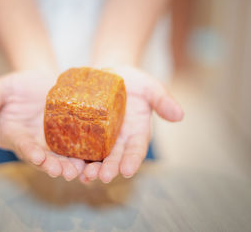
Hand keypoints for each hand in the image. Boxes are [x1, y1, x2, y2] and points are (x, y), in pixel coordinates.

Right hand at [0, 71, 85, 180]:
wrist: (46, 83)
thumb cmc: (21, 85)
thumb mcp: (4, 87)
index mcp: (13, 135)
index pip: (20, 145)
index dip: (28, 151)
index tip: (37, 156)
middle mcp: (31, 146)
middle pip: (41, 159)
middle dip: (51, 166)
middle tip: (64, 171)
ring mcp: (50, 147)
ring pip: (59, 160)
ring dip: (68, 167)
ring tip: (79, 171)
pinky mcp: (67, 143)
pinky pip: (74, 153)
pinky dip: (82, 159)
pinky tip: (91, 163)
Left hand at [80, 66, 183, 182]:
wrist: (107, 73)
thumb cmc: (131, 80)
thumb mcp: (148, 86)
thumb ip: (162, 99)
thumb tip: (180, 115)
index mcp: (137, 133)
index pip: (136, 150)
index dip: (132, 160)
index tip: (127, 170)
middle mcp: (119, 140)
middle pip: (115, 159)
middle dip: (110, 168)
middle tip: (102, 176)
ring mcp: (101, 139)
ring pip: (97, 158)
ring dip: (91, 168)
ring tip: (85, 176)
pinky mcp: (84, 134)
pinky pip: (80, 147)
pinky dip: (76, 158)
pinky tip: (70, 166)